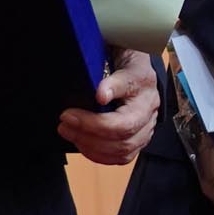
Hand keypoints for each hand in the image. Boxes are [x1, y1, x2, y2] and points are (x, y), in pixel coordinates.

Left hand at [58, 50, 158, 166]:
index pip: (124, 118)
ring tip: (68, 132)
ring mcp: (146, 128)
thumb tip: (102, 95)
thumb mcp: (121, 58)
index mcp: (145, 90)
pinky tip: (82, 144)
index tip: (70, 113)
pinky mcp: (139, 139)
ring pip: (123, 150)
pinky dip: (99, 154)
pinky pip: (122, 157)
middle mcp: (149, 112)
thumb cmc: (126, 61)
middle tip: (65, 122)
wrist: (136, 68)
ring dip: (91, 146)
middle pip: (123, 137)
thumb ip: (114, 79)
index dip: (96, 122)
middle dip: (89, 133)